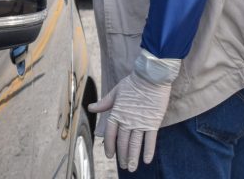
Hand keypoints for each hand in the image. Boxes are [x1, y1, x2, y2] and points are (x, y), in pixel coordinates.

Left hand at [87, 52, 179, 171]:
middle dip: (122, 156)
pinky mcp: (153, 122)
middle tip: (124, 166)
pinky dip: (148, 151)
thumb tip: (91, 107)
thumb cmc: (133, 83)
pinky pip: (150, 140)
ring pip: (135, 144)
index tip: (109, 155)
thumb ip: (104, 103)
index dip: (109, 146)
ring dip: (133, 157)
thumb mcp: (116, 91)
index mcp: (116, 113)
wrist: (151, 76)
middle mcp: (127, 120)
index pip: (110, 134)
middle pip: (123, 142)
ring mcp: (140, 122)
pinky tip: (146, 160)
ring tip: (132, 168)